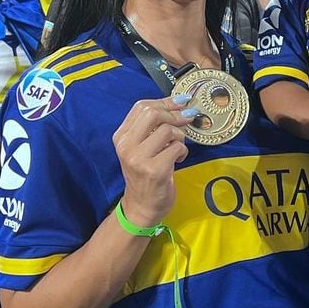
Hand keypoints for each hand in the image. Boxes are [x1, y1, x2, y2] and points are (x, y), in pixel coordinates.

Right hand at [112, 94, 193, 228]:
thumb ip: (152, 127)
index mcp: (121, 136)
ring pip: (167, 131)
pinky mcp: (155, 170)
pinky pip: (177, 148)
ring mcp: (139, 158)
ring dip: (180, 137)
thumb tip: (180, 103)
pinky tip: (177, 160)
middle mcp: (126, 145)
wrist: (141, 206)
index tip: (182, 101)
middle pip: (153, 114)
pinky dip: (183, 152)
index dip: (166, 101)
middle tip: (186, 121)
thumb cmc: (146, 174)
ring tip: (177, 148)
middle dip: (175, 115)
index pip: (142, 107)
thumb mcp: (141, 148)